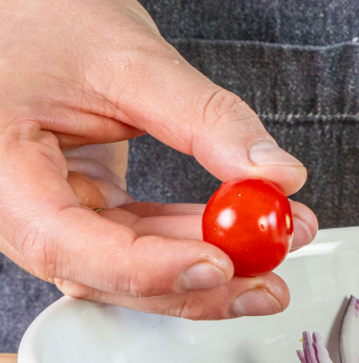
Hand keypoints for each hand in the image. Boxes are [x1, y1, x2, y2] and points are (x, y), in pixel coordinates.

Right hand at [0, 0, 318, 319]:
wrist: (29, 12)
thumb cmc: (44, 19)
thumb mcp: (130, 59)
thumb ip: (206, 120)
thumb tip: (276, 175)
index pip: (65, 243)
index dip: (147, 267)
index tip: (218, 262)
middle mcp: (15, 204)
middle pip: (106, 272)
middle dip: (197, 283)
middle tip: (269, 276)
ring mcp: (53, 211)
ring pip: (130, 267)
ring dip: (206, 268)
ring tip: (275, 249)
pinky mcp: (87, 205)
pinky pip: (141, 239)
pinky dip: (193, 240)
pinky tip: (243, 237)